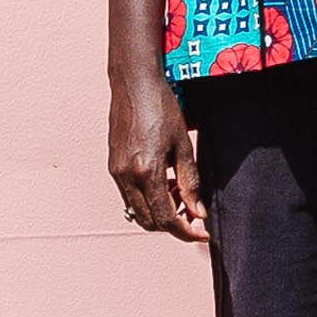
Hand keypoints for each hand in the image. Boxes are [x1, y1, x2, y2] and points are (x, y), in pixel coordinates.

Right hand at [109, 73, 208, 241]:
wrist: (134, 82)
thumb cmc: (161, 107)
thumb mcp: (183, 145)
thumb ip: (190, 182)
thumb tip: (198, 212)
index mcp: (146, 172)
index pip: (166, 219)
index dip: (186, 231)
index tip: (202, 233)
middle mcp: (126, 176)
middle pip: (149, 221)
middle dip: (173, 224)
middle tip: (193, 213)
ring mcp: (116, 172)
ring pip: (138, 210)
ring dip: (159, 211)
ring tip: (179, 193)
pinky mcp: (113, 165)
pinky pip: (129, 195)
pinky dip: (147, 198)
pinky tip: (163, 182)